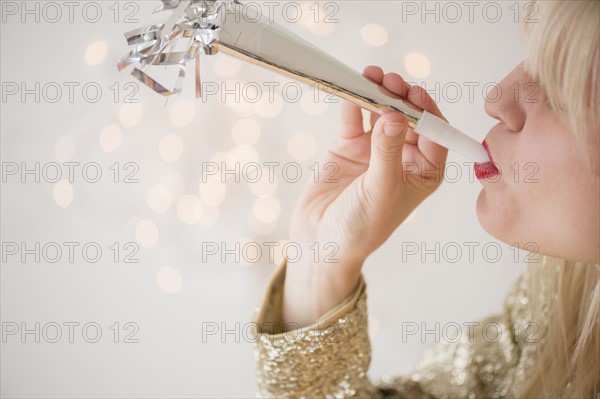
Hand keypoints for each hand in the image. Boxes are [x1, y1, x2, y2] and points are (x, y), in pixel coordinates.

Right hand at [282, 66, 448, 327]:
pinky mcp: (348, 147)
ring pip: (381, 113)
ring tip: (372, 76)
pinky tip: (352, 89)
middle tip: (390, 82)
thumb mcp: (380, 190)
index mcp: (423, 172)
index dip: (427, 112)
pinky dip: (353, 103)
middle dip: (401, 97)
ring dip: (378, 94)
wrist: (319, 242)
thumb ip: (387, 152)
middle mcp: (402, 157)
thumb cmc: (360, 228)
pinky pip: (354, 119)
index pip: (435, 134)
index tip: (414, 95)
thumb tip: (395, 114)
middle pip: (408, 117)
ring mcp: (374, 150)